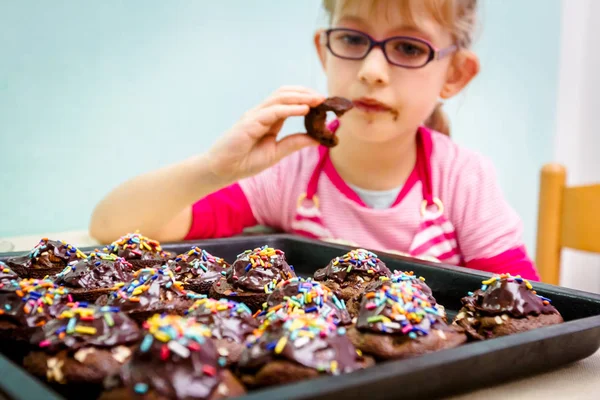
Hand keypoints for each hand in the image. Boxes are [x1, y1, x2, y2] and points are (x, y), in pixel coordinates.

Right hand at [205, 86, 324, 182]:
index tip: (324, 103)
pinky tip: (304, 109)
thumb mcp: (276, 152)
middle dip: (306, 93)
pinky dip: (290, 109)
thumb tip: (317, 139)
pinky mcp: (250, 122)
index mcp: (268, 119)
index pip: (288, 102)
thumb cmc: (245, 162)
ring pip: (280, 98)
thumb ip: (294, 143)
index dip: (306, 99)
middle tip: (325, 98)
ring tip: (318, 100)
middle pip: (285, 94)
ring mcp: (255, 116)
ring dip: (301, 97)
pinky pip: (273, 111)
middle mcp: (261, 113)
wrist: (222, 170)